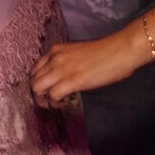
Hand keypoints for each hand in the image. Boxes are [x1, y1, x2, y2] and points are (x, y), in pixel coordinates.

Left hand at [31, 29, 147, 109]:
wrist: (120, 50)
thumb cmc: (106, 52)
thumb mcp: (78, 53)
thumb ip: (66, 62)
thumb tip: (63, 77)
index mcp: (56, 50)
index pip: (35, 69)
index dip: (39, 82)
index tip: (46, 90)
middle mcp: (55, 58)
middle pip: (33, 80)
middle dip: (38, 94)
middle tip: (48, 101)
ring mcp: (62, 69)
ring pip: (37, 88)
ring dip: (43, 100)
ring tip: (54, 104)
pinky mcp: (72, 81)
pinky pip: (53, 96)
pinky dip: (55, 103)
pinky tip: (63, 104)